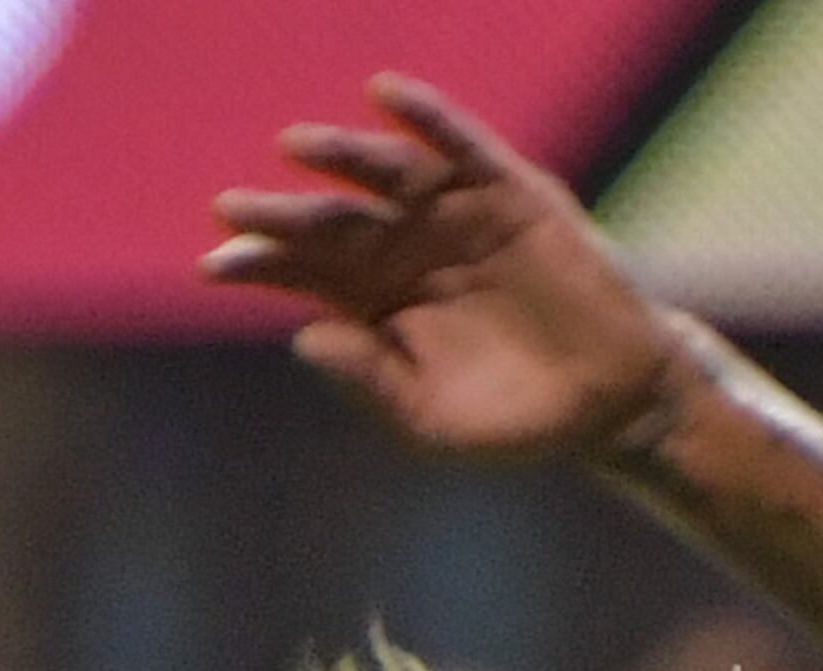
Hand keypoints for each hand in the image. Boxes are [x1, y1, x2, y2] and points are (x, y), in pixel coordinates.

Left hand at [204, 72, 687, 461]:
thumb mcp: (433, 422)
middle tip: (232, 207)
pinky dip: (425, 116)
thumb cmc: (513, 421)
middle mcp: (405, 249)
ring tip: (293, 146)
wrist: (607, 405)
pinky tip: (385, 95)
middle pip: (330, 221)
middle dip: (282, 214)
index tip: (215, 266)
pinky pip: (459, 144)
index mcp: (376, 305)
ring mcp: (453, 216)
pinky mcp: (506, 192)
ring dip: (339, 156)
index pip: (303, 275)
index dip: (259, 266)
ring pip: (384, 175)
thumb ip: (371, 383)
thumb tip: (303, 337)